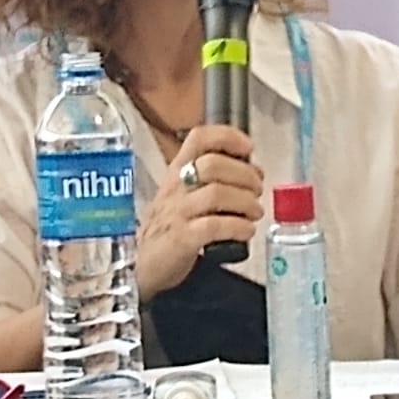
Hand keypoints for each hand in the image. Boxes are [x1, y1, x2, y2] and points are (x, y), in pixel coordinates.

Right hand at [136, 125, 263, 303]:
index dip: (227, 137)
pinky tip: (247, 230)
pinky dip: (237, 227)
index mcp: (178, 170)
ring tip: (255, 211)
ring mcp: (178, 212)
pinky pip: (214, 226)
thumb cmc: (170, 224)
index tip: (247, 147)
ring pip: (217, 194)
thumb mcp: (184, 193)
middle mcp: (177, 186)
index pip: (199, 138)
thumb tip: (253, 172)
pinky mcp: (182, 239)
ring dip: (246, 201)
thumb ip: (214, 179)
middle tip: (257, 189)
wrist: (141, 262)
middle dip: (244, 174)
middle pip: (213, 165)